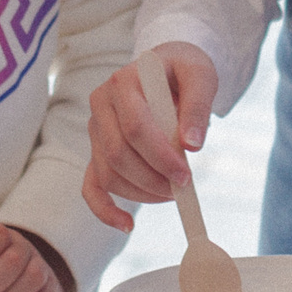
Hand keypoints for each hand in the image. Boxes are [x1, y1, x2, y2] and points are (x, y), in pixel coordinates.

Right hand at [83, 42, 218, 231]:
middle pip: (118, 154)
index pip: (135, 127)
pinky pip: (91, 185)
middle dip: (152, 178)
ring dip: (140, 193)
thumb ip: (198, 105)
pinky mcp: (97, 150)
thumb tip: (191, 145)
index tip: (186, 175)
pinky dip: (104, 209)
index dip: (160, 157)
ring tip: (171, 194)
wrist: (168, 67)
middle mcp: (101, 103)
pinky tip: (127, 225)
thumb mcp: (201, 75)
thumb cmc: (184, 70)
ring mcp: (95, 128)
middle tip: (183, 187)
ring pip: (108, 173)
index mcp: (124, 81)